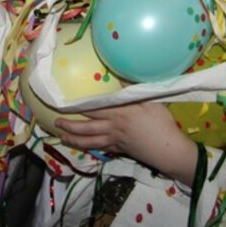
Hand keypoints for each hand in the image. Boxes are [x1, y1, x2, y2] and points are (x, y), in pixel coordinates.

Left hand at [55, 102, 197, 184]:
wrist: (169, 150)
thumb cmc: (161, 123)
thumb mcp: (150, 101)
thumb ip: (133, 89)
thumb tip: (119, 76)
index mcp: (119, 113)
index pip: (93, 109)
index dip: (77, 107)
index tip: (63, 104)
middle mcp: (114, 127)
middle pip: (87, 127)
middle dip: (70, 126)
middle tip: (56, 123)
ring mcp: (116, 141)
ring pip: (91, 141)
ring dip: (75, 140)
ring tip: (63, 138)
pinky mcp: (122, 150)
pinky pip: (103, 148)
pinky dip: (92, 148)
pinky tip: (87, 148)